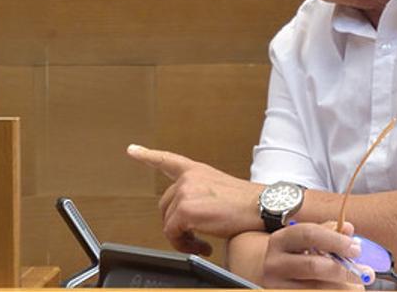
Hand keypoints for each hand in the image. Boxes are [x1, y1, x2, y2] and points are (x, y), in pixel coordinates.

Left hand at [127, 144, 263, 254]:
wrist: (264, 207)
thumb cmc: (248, 204)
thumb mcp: (220, 191)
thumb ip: (200, 196)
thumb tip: (188, 217)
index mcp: (196, 171)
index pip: (167, 160)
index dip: (147, 155)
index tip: (132, 150)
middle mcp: (188, 178)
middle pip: (166, 205)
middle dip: (177, 224)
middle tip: (195, 237)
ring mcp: (185, 191)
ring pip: (168, 222)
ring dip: (182, 236)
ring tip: (201, 243)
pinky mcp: (186, 209)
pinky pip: (172, 233)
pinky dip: (184, 244)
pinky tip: (203, 246)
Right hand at [263, 221, 371, 289]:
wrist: (277, 280)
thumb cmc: (298, 258)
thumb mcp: (308, 243)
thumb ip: (328, 234)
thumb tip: (347, 228)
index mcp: (281, 240)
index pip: (308, 234)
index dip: (335, 240)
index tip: (356, 248)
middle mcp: (274, 263)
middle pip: (313, 266)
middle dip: (344, 269)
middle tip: (365, 272)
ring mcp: (277, 285)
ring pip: (318, 288)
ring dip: (343, 288)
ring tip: (353, 286)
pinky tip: (341, 290)